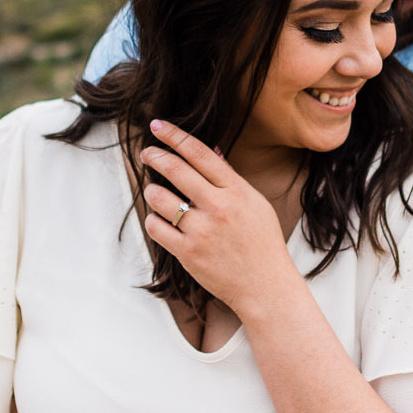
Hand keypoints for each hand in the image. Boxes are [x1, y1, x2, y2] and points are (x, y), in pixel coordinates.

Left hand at [139, 120, 295, 315]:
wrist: (266, 286)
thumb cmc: (262, 244)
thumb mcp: (255, 203)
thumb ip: (230, 178)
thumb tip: (211, 151)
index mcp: (237, 191)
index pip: (199, 153)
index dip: (174, 135)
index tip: (157, 126)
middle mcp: (219, 208)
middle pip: (175, 169)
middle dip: (154, 156)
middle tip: (146, 152)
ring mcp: (202, 231)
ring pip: (159, 198)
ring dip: (152, 191)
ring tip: (156, 193)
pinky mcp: (188, 253)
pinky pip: (156, 227)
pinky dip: (153, 220)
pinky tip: (161, 220)